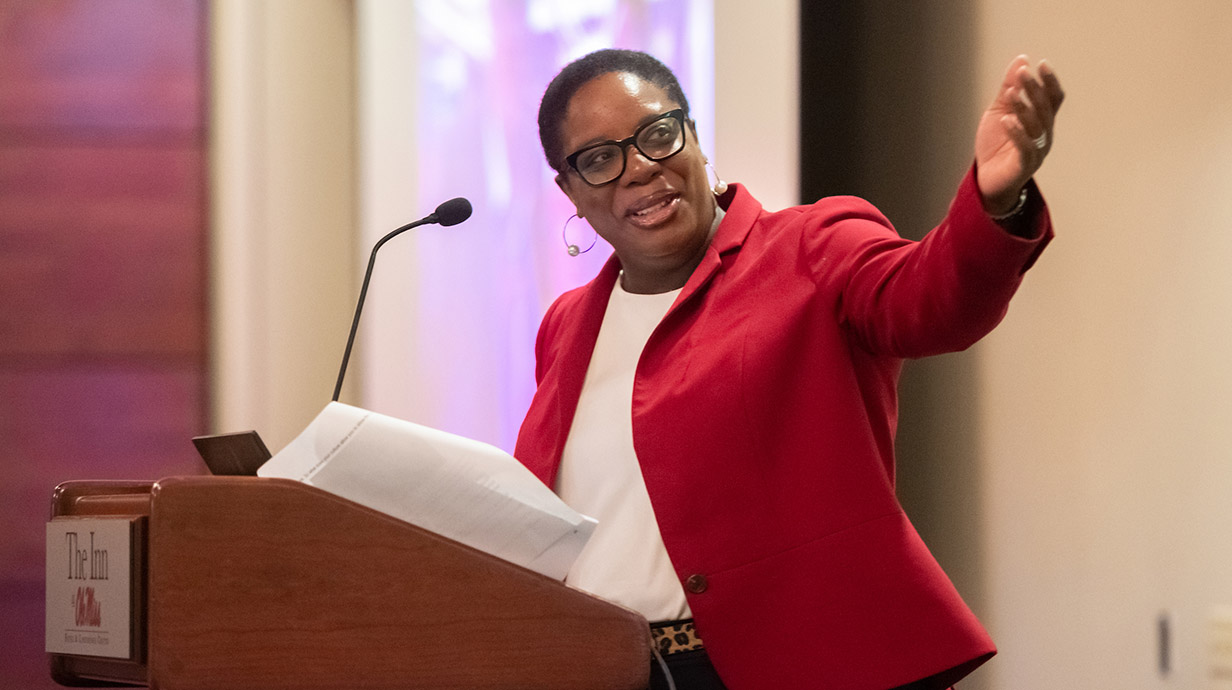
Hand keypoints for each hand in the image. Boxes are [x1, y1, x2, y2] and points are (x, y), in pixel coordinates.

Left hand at [974, 56, 1064, 214]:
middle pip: (1044, 108)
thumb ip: (1009, 87)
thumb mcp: (999, 110)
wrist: (986, 179)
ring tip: (1010, 94)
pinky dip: (1017, 132)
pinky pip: (1025, 147)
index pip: (1053, 98)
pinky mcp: (1024, 165)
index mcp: (1041, 121)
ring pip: (1036, 126)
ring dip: (1024, 107)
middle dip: (1034, 89)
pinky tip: (1007, 119)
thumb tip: (1021, 59)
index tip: (1041, 64)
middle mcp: (1044, 134)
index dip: (1050, 81)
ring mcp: (1037, 150)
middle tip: (1023, 73)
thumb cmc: (996, 144)